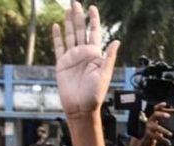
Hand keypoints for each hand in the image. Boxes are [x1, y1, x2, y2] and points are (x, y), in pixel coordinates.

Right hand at [52, 2, 119, 116]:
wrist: (81, 107)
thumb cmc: (95, 94)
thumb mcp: (105, 74)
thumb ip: (109, 57)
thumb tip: (116, 41)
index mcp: (95, 55)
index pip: (94, 32)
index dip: (93, 20)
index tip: (92, 7)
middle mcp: (83, 54)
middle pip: (80, 30)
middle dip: (78, 16)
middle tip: (75, 2)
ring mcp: (72, 58)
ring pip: (70, 35)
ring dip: (69, 23)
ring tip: (67, 10)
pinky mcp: (62, 64)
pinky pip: (59, 47)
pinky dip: (57, 36)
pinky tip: (56, 26)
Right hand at [143, 103, 171, 145]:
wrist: (149, 141)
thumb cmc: (158, 130)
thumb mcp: (162, 124)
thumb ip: (168, 119)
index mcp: (155, 117)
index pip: (156, 108)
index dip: (160, 105)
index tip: (165, 104)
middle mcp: (150, 120)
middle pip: (155, 114)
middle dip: (162, 114)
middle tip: (169, 116)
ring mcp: (149, 127)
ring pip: (156, 127)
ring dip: (164, 130)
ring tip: (171, 134)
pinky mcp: (148, 135)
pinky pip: (156, 137)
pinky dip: (163, 140)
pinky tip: (168, 142)